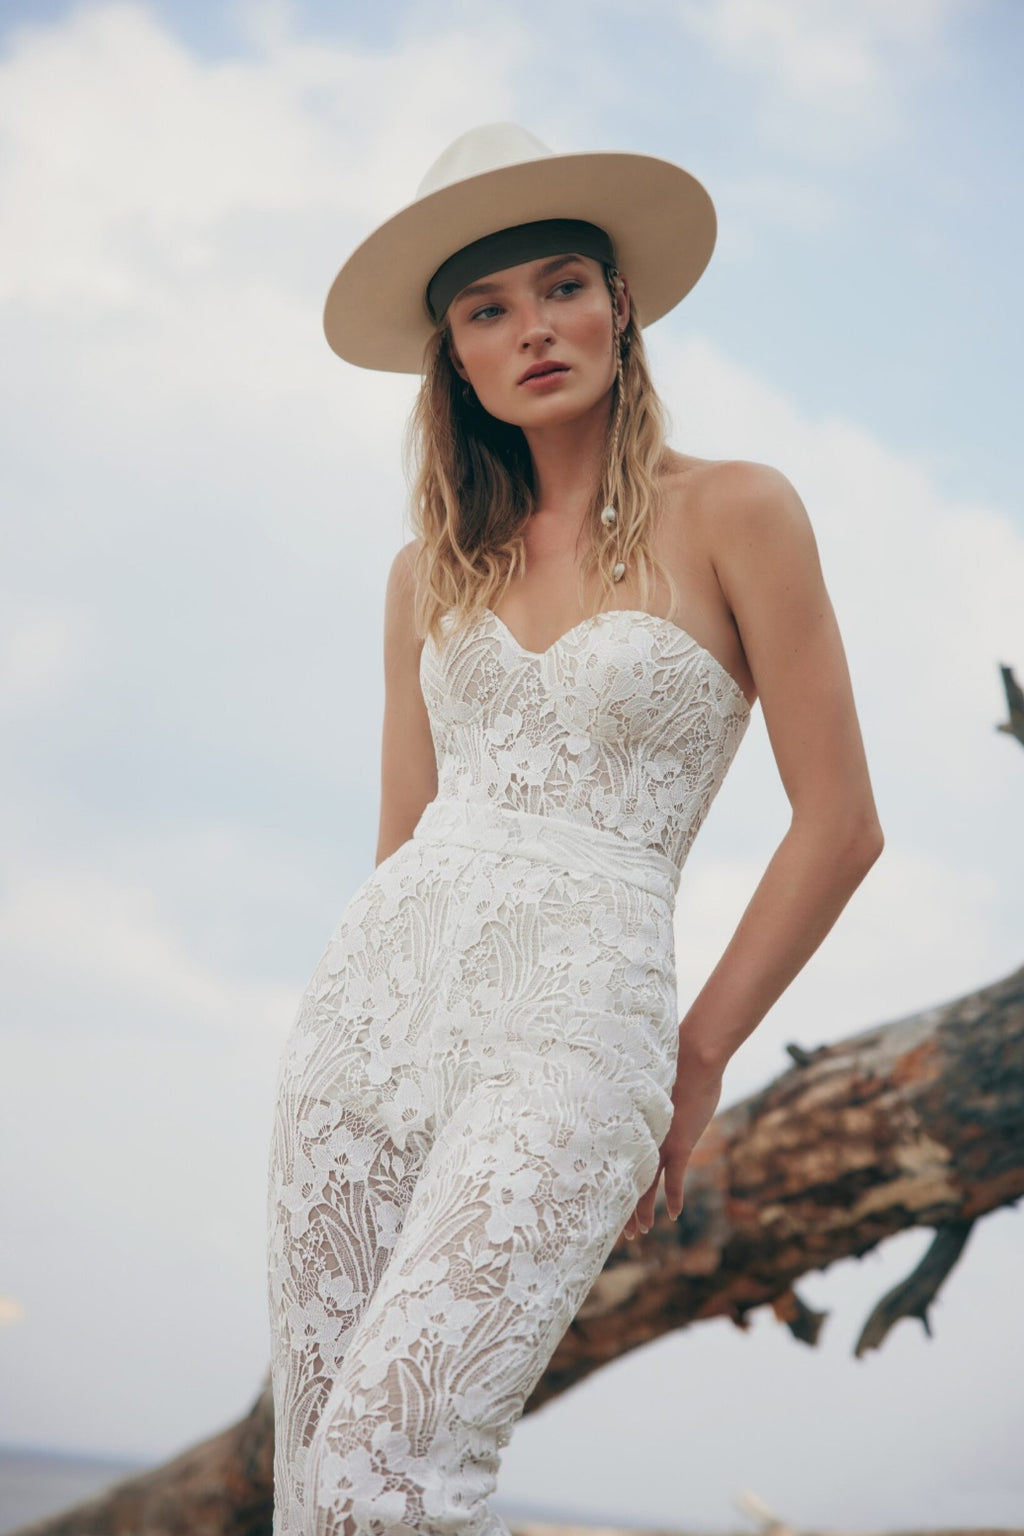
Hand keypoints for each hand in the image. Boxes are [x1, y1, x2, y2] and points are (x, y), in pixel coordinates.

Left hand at [619, 1059, 723, 1241]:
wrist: (693, 1060)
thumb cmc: (674, 1062)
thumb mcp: (650, 1081)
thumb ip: (641, 1093)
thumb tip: (631, 1086)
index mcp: (632, 1124)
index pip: (617, 1160)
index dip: (611, 1182)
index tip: (602, 1199)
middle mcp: (642, 1138)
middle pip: (627, 1179)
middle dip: (622, 1207)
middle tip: (619, 1230)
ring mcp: (660, 1143)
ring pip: (646, 1185)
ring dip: (642, 1210)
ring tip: (639, 1232)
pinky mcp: (680, 1145)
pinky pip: (675, 1179)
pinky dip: (674, 1197)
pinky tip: (673, 1216)